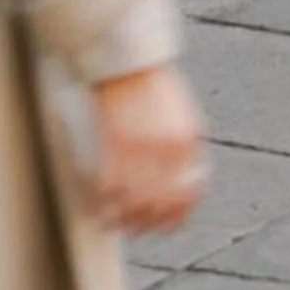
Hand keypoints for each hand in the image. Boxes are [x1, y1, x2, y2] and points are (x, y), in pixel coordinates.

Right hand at [90, 62, 208, 235]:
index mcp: (188, 142)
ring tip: (116, 225)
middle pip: (160, 204)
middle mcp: (168, 149)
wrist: (129, 59)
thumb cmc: (155, 85)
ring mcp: (141, 147)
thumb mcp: (183, 114)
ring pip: (134, 201)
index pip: (189, 194)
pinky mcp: (114, 142)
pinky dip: (104, 202)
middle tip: (137, 230)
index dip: (178, 216)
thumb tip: (187, 180)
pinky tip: (100, 209)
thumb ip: (186, 147)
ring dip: (124, 219)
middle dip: (148, 223)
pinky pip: (110, 185)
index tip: (168, 226)